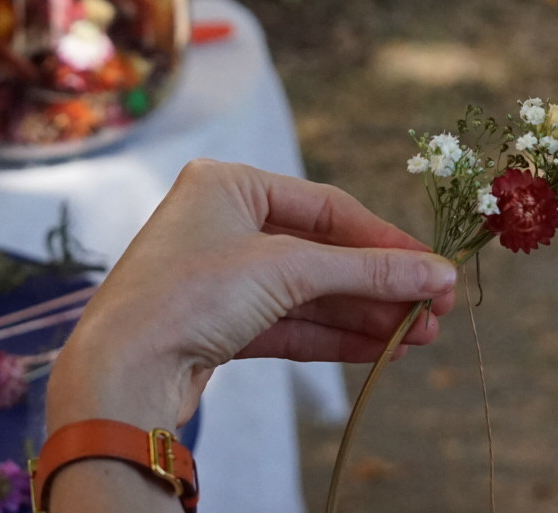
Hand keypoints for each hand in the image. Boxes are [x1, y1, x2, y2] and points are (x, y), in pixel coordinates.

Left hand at [48, 159, 457, 434]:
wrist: (118, 373)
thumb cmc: (190, 293)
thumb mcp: (287, 270)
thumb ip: (368, 271)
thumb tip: (439, 274)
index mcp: (228, 184)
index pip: (328, 208)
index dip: (385, 241)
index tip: (434, 268)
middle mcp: (222, 223)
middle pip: (323, 254)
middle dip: (381, 286)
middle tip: (436, 310)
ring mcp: (220, 277)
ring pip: (310, 294)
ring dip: (367, 315)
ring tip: (422, 336)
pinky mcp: (218, 326)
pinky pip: (291, 324)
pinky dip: (337, 336)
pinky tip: (383, 348)